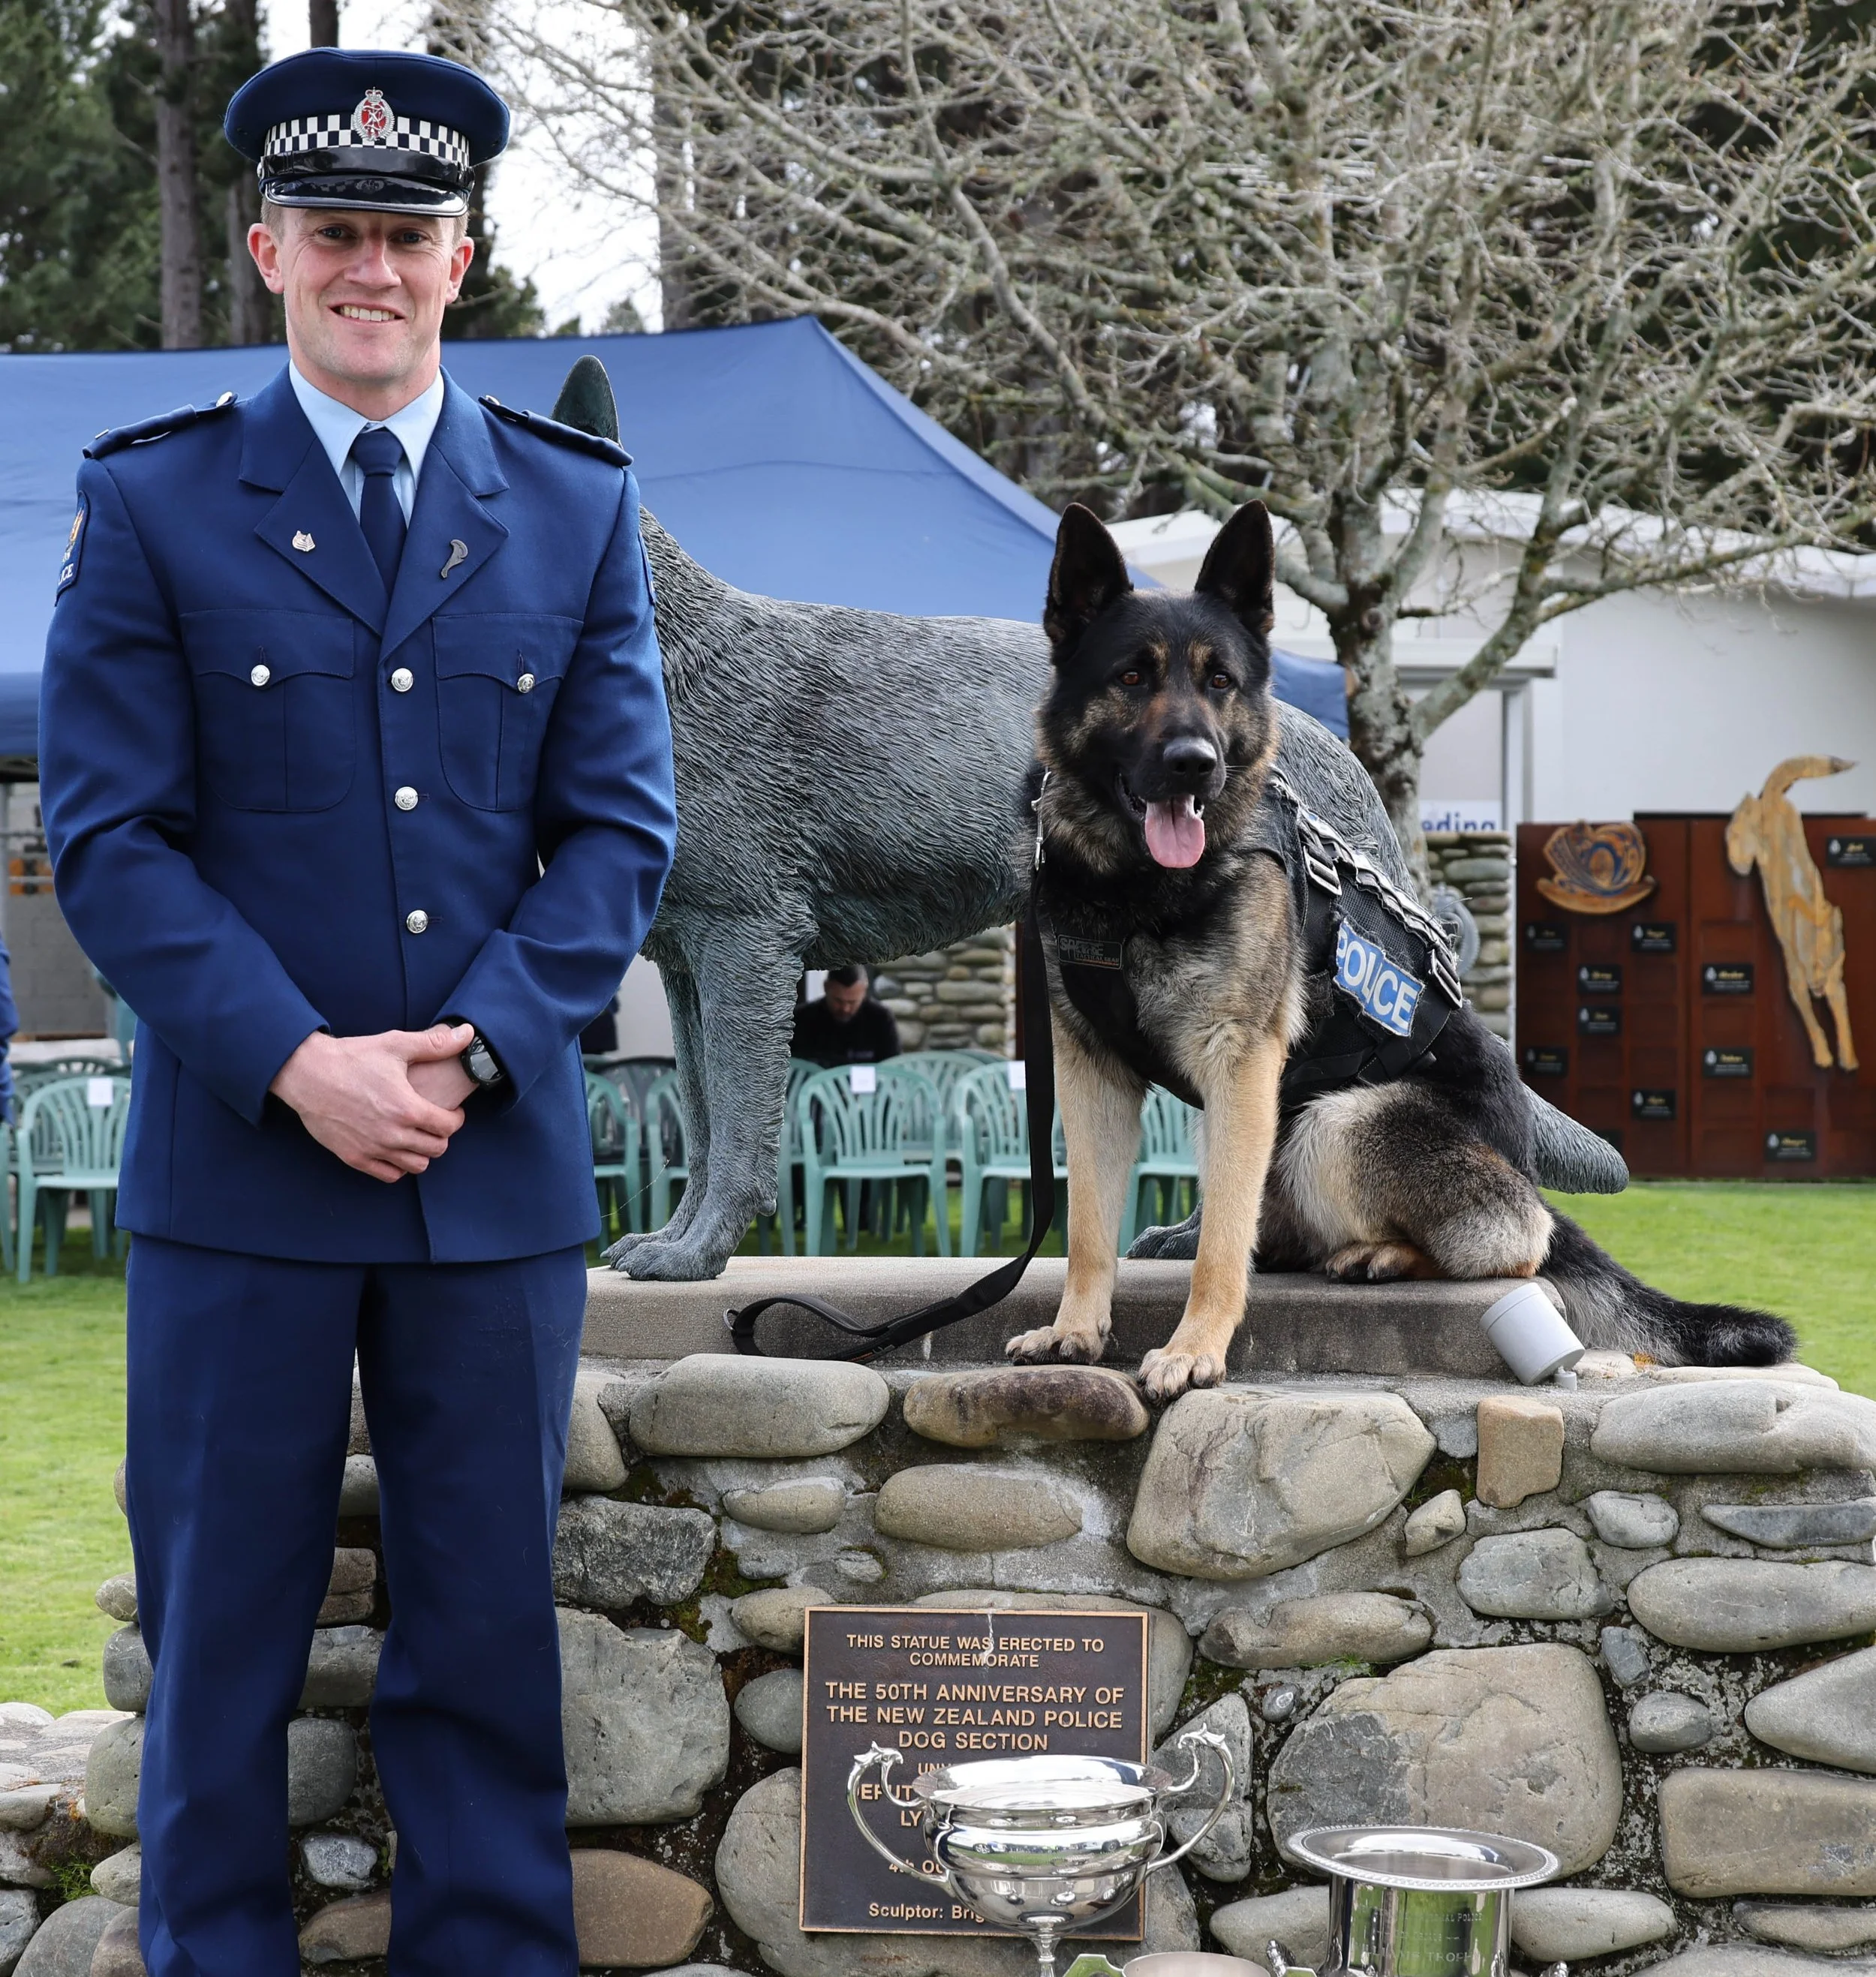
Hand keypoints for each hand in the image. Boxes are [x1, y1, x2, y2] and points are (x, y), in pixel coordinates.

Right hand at [270, 1024, 474, 1182]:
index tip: (452, 1111)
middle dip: (441, 1135)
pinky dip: (398, 1165)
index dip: (456, 1118)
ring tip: (417, 1135)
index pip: (449, 1127)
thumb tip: (469, 1034)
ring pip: (416, 1166)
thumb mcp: (395, 1045)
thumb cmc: (352, 1057)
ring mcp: (373, 1148)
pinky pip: (389, 1175)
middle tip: (435, 1122)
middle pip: (436, 1149)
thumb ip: (435, 1044)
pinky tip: (396, 1147)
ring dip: (422, 1152)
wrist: (306, 1073)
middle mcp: (392, 1134)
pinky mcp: (354, 1157)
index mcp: (407, 1108)